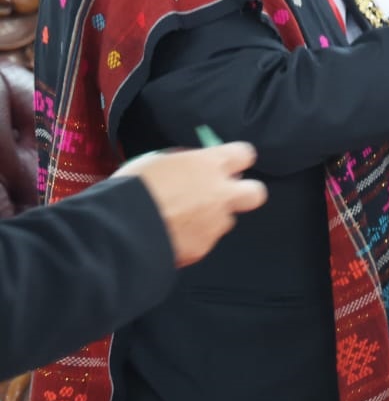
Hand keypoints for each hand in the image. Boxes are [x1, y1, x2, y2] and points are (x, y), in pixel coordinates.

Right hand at [119, 142, 265, 267]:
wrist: (120, 229)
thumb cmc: (132, 188)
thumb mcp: (158, 161)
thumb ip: (186, 163)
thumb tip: (194, 165)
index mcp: (209, 165)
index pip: (244, 154)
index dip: (236, 159)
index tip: (227, 163)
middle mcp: (221, 193)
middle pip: (256, 192)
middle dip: (244, 193)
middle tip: (223, 195)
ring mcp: (215, 223)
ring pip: (227, 219)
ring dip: (212, 218)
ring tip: (181, 219)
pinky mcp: (204, 247)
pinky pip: (205, 240)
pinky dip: (193, 238)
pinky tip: (171, 235)